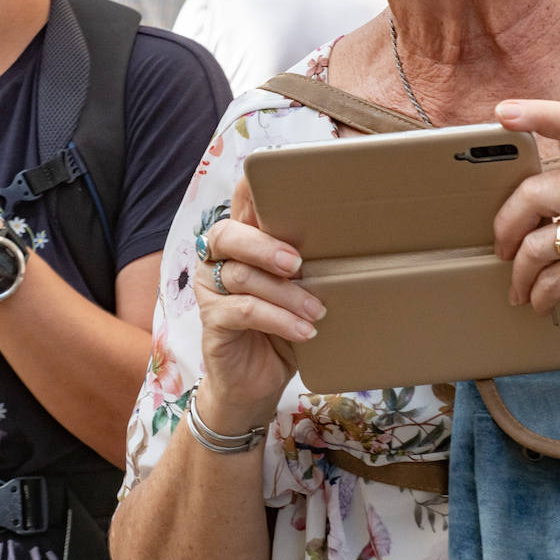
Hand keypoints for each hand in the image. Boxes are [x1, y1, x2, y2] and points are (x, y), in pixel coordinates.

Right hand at [190, 177, 325, 430]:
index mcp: (241, 241)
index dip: (253, 187)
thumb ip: (305, 263)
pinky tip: (304, 330)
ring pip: (242, 277)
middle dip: (264, 244)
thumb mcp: (298, 290)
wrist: (257, 384)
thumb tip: (350, 240)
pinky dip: (278, 319)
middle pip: (228, 233)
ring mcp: (209, 290)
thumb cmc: (283, 327)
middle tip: (298, 262)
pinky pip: (243, 311)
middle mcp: (218, 259)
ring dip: (285, 294)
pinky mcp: (211, 321)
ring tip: (317, 310)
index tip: (278, 175)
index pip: (240, 202)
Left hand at [492, 99, 559, 341]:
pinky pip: (550, 280)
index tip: (503, 113)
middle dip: (505, 227)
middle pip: (532, 194)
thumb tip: (516, 206)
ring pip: (534, 245)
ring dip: (520, 274)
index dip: (535, 114)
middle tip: (502, 248)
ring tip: (521, 286)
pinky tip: (539, 300)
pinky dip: (538, 295)